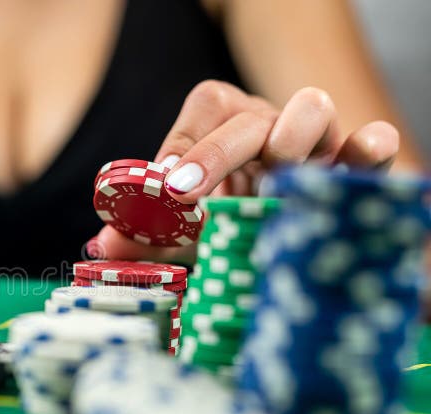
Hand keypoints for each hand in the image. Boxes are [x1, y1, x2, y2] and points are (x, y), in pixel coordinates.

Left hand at [94, 80, 400, 260]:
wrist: (288, 239)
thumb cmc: (231, 225)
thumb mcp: (187, 232)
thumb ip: (147, 236)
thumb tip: (102, 245)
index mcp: (223, 126)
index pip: (204, 111)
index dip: (184, 146)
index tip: (167, 186)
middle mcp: (267, 123)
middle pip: (247, 116)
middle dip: (216, 153)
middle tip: (186, 193)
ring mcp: (315, 138)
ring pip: (311, 109)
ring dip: (290, 143)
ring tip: (273, 186)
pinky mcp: (354, 163)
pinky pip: (371, 142)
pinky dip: (367, 149)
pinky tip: (355, 166)